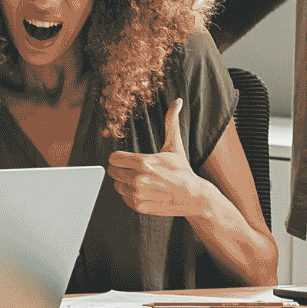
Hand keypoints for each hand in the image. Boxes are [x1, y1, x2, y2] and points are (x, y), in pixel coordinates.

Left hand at [105, 100, 200, 219]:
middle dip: (121, 169)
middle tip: (134, 169)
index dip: (119, 157)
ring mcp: (138, 194)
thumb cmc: (182, 170)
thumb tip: (177, 101)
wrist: (194, 197)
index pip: (113, 158)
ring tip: (141, 180)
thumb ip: (171, 122)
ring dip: (125, 183)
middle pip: (112, 172)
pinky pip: (124, 198)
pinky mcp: (140, 206)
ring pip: (117, 186)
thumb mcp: (175, 146)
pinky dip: (131, 195)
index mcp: (143, 162)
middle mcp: (138, 179)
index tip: (126, 158)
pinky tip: (144, 191)